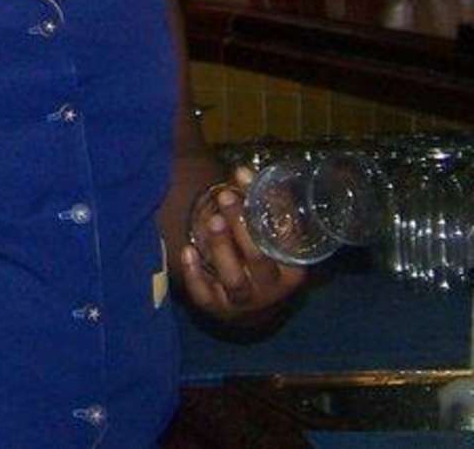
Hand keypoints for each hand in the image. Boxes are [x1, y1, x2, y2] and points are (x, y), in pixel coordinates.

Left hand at [179, 169, 305, 322]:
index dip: (270, 209)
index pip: (286, 239)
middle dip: (242, 227)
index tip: (247, 181)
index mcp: (291, 266)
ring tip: (211, 220)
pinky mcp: (218, 307)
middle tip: (226, 197)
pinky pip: (205, 296)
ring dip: (222, 249)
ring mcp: (244, 299)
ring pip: (235, 280)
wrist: (252, 303)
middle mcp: (271, 286)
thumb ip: (258, 202)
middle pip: (259, 259)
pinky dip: (195, 275)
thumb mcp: (267, 232)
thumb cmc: (261, 256)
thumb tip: (242, 171)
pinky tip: (187, 251)